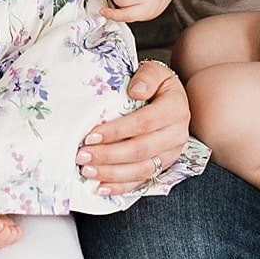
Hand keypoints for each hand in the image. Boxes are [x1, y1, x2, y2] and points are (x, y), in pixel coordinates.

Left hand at [77, 58, 189, 193]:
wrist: (172, 99)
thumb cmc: (156, 84)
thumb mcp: (155, 71)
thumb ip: (147, 76)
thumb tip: (135, 91)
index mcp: (175, 109)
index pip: (144, 123)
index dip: (117, 131)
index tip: (90, 135)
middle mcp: (177, 134)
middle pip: (141, 150)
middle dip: (108, 155)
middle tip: (82, 156)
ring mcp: (171, 154)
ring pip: (142, 170)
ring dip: (112, 174)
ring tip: (87, 171)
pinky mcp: (163, 167)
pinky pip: (142, 181)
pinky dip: (121, 187)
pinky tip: (100, 187)